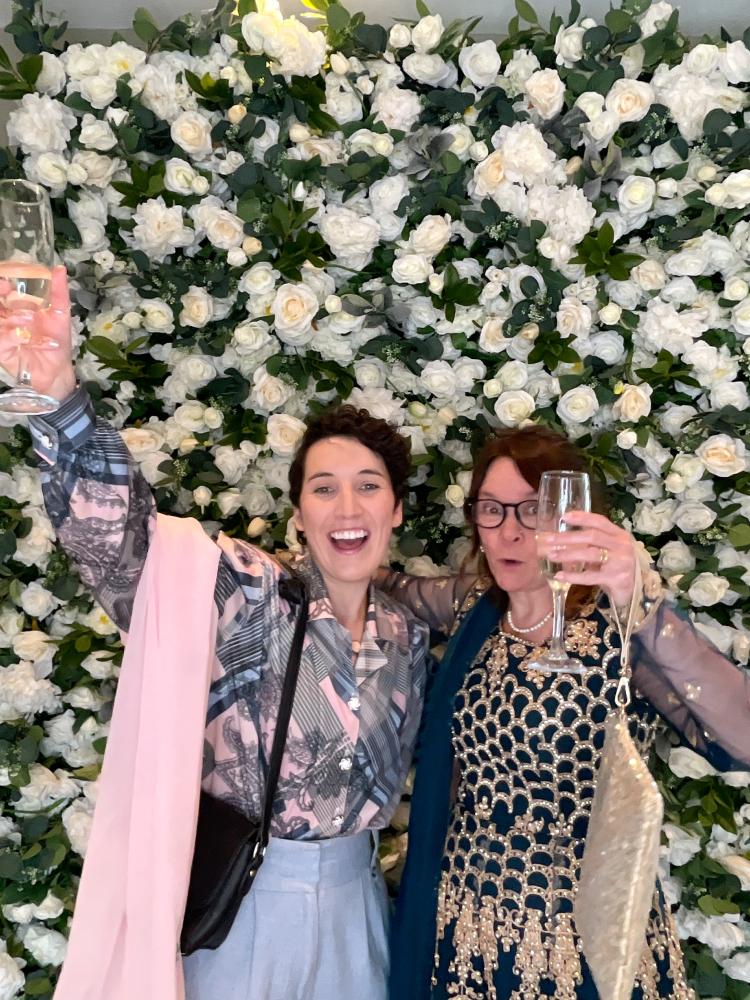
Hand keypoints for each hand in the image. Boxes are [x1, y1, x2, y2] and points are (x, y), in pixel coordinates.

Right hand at [0, 265, 75, 400]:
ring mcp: (2, 333)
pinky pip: (2, 340)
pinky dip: (13, 336)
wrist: (57, 370)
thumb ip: (59, 292)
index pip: (2, 292)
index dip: (0, 286)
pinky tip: (24, 337)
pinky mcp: (2, 349)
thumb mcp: (60, 314)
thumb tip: (59, 268)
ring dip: (12, 319)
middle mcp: (5, 318)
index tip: (6, 281)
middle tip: (5, 288)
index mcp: (15, 307)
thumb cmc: (55, 340)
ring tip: (28, 320)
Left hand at [536, 510, 636, 609]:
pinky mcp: (616, 579)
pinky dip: (573, 576)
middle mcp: (622, 546)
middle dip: (569, 537)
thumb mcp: (609, 550)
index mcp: (620, 535)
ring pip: (591, 554)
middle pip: (592, 536)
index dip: (582, 517)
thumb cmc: (617, 568)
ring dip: (568, 554)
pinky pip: (590, 576)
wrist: (635, 592)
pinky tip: (559, 575)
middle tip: (549, 539)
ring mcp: (621, 562)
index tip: (564, 517)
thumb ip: (594, 542)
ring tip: (552, 555)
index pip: (600, 521)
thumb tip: (563, 537)